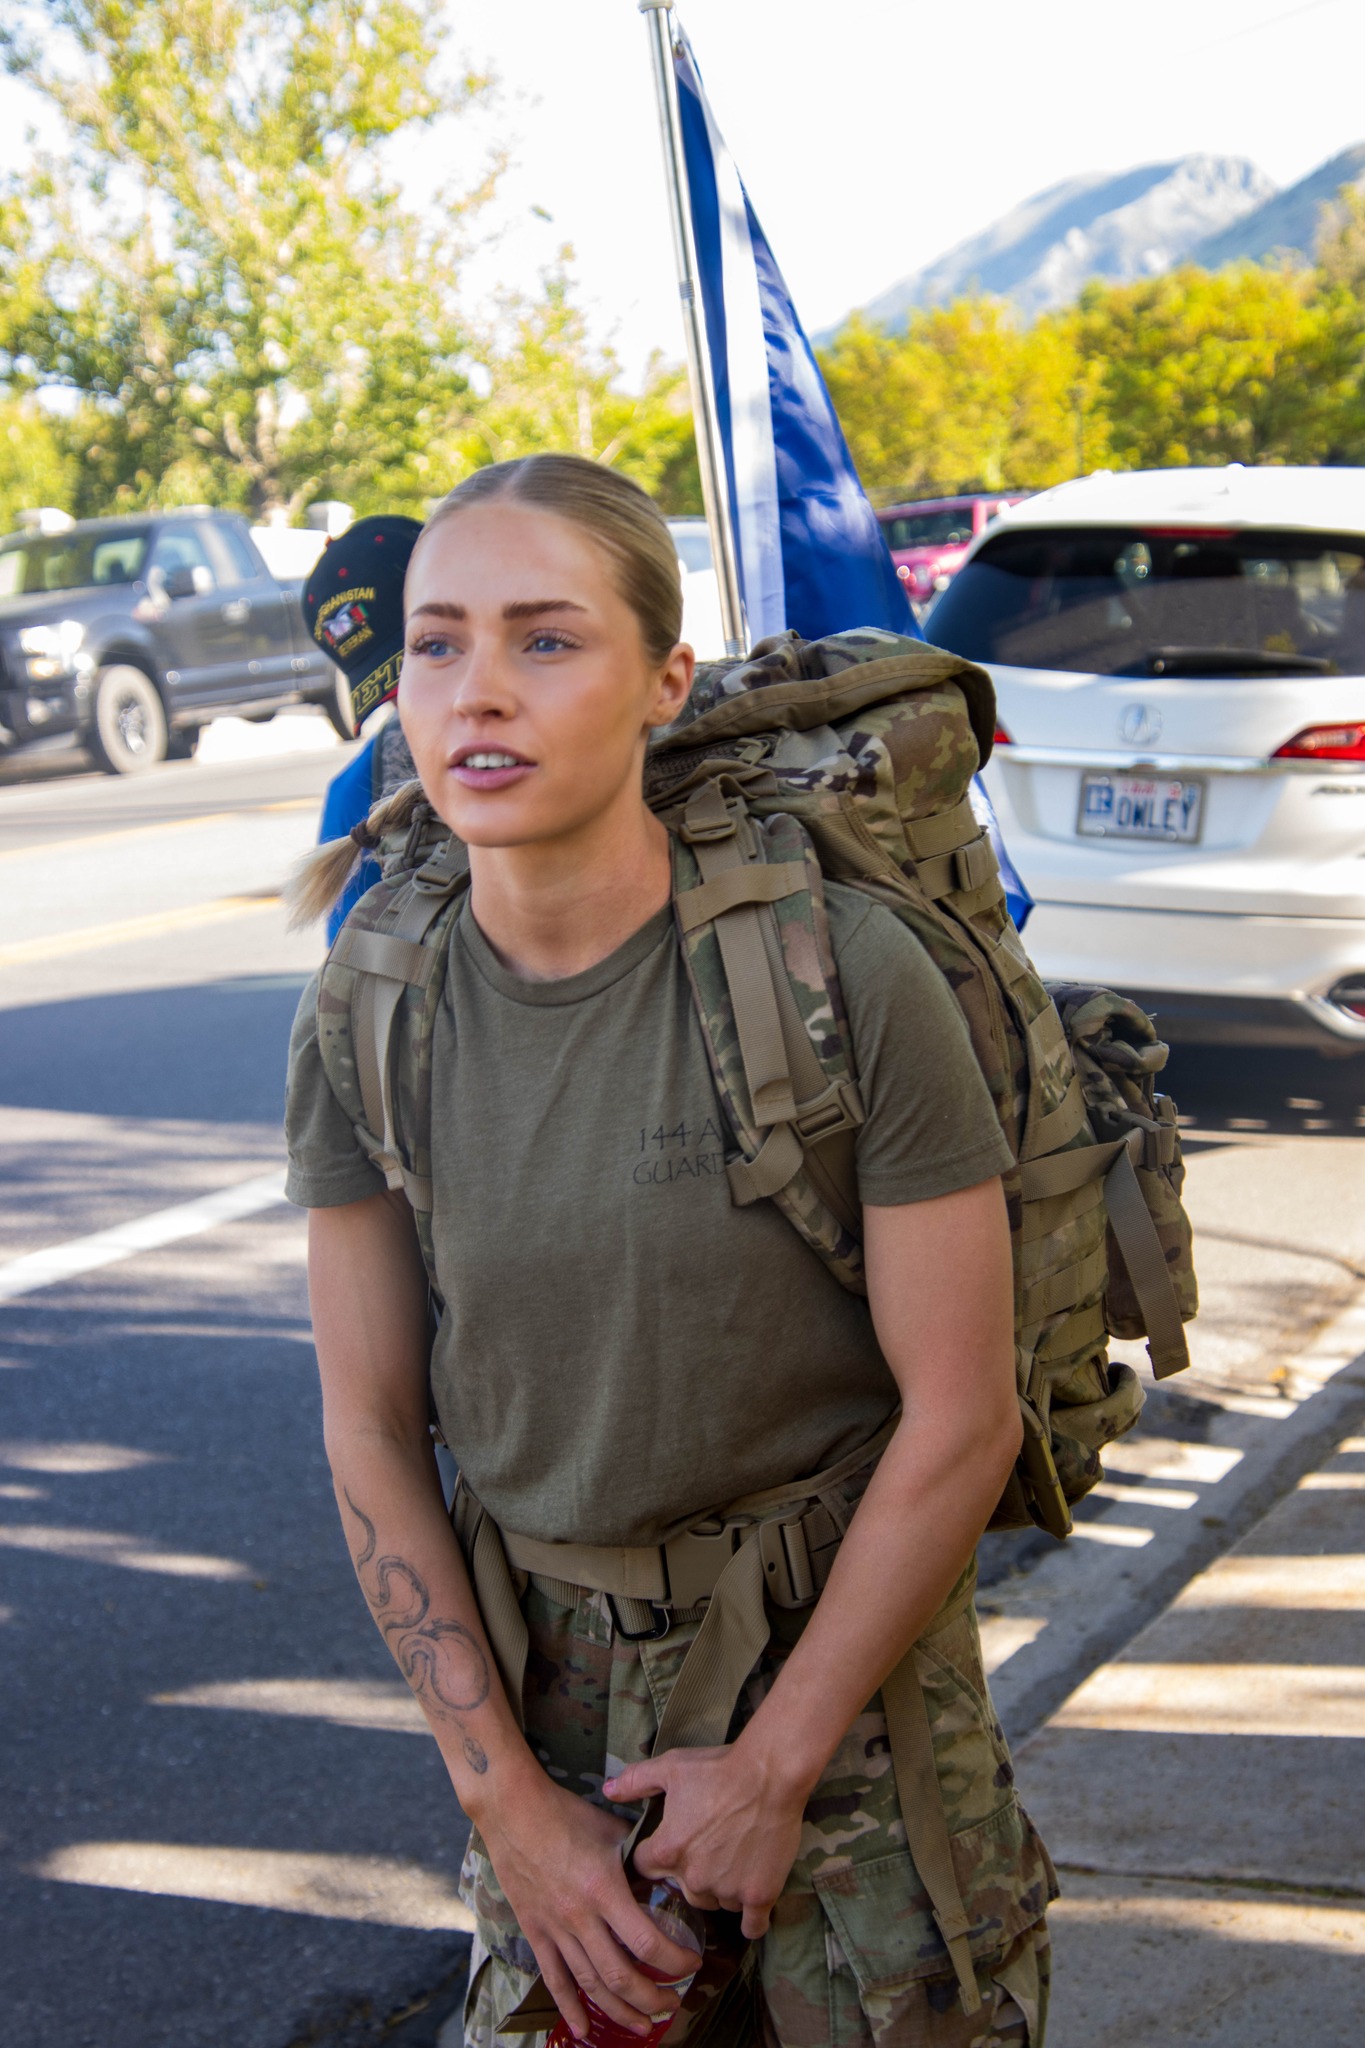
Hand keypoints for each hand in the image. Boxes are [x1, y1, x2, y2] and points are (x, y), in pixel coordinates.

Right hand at [476, 1771, 699, 2039]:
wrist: (512, 1810)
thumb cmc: (565, 1813)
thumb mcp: (612, 1829)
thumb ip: (640, 1857)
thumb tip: (668, 1873)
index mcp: (604, 1890)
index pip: (646, 1942)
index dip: (674, 1961)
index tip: (692, 1963)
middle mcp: (579, 1917)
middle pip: (620, 1976)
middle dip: (652, 1998)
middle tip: (673, 2005)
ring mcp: (555, 1928)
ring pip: (590, 1984)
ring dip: (619, 2011)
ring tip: (643, 2025)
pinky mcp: (535, 1931)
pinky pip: (554, 1979)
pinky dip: (569, 2008)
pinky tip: (584, 2030)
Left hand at [605, 1742, 805, 1939]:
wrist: (770, 1774)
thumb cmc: (718, 1768)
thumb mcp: (672, 1767)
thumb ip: (636, 1781)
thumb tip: (608, 1791)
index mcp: (668, 1850)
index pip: (646, 1869)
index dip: (656, 1858)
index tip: (670, 1849)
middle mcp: (694, 1877)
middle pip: (683, 1891)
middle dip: (691, 1876)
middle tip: (709, 1851)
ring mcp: (727, 1890)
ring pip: (716, 1904)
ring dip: (722, 1890)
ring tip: (735, 1862)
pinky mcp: (759, 1896)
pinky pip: (751, 1926)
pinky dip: (751, 1918)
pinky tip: (752, 1903)